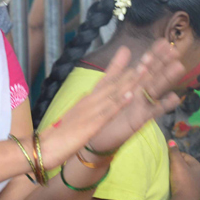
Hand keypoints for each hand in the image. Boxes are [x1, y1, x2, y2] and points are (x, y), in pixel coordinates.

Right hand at [37, 41, 180, 168]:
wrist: (42, 148)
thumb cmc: (61, 134)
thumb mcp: (79, 115)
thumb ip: (90, 107)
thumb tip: (102, 98)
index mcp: (90, 98)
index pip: (110, 78)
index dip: (126, 64)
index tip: (141, 50)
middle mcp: (91, 100)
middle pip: (118, 80)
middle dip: (139, 66)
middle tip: (157, 50)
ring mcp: (90, 111)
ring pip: (115, 92)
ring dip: (131, 79)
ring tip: (148, 66)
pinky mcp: (89, 126)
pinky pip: (106, 113)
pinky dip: (118, 103)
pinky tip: (131, 95)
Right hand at [168, 140, 199, 199]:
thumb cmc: (182, 182)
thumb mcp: (177, 164)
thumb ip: (174, 152)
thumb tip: (171, 140)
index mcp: (199, 167)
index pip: (186, 156)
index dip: (176, 156)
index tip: (167, 160)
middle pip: (188, 168)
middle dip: (179, 167)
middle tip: (168, 170)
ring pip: (189, 178)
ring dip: (182, 178)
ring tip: (172, 180)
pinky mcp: (197, 197)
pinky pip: (189, 188)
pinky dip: (183, 187)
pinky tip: (178, 189)